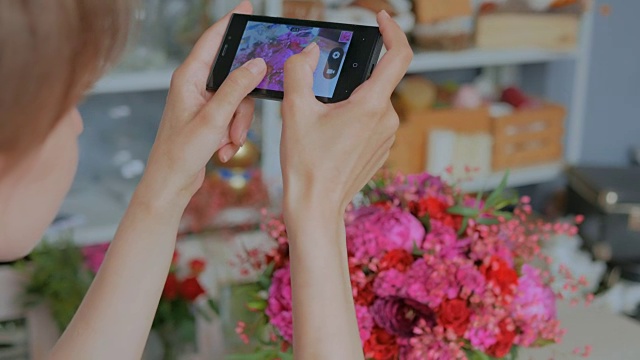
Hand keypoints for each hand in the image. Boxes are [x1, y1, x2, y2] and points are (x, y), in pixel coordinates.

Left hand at [141, 0, 265, 204]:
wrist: (170, 183)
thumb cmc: (180, 152)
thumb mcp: (213, 119)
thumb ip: (236, 89)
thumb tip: (257, 64)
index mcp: (188, 78)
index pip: (212, 40)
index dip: (230, 22)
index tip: (247, 8)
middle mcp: (195, 86)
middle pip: (234, 75)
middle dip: (242, 101)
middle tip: (239, 116)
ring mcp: (203, 102)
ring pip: (238, 100)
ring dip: (238, 124)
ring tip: (227, 143)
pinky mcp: (210, 118)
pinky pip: (233, 116)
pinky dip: (233, 134)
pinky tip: (222, 150)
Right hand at [280, 11, 412, 213]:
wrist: (316, 206)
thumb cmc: (307, 164)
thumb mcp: (295, 110)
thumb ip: (299, 71)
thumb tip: (308, 52)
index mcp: (372, 105)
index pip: (399, 55)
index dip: (392, 31)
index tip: (380, 19)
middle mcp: (388, 120)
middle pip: (376, 79)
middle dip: (350, 76)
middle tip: (321, 89)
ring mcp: (387, 136)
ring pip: (372, 101)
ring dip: (350, 98)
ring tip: (322, 118)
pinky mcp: (381, 149)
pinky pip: (372, 120)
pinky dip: (354, 115)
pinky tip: (330, 133)